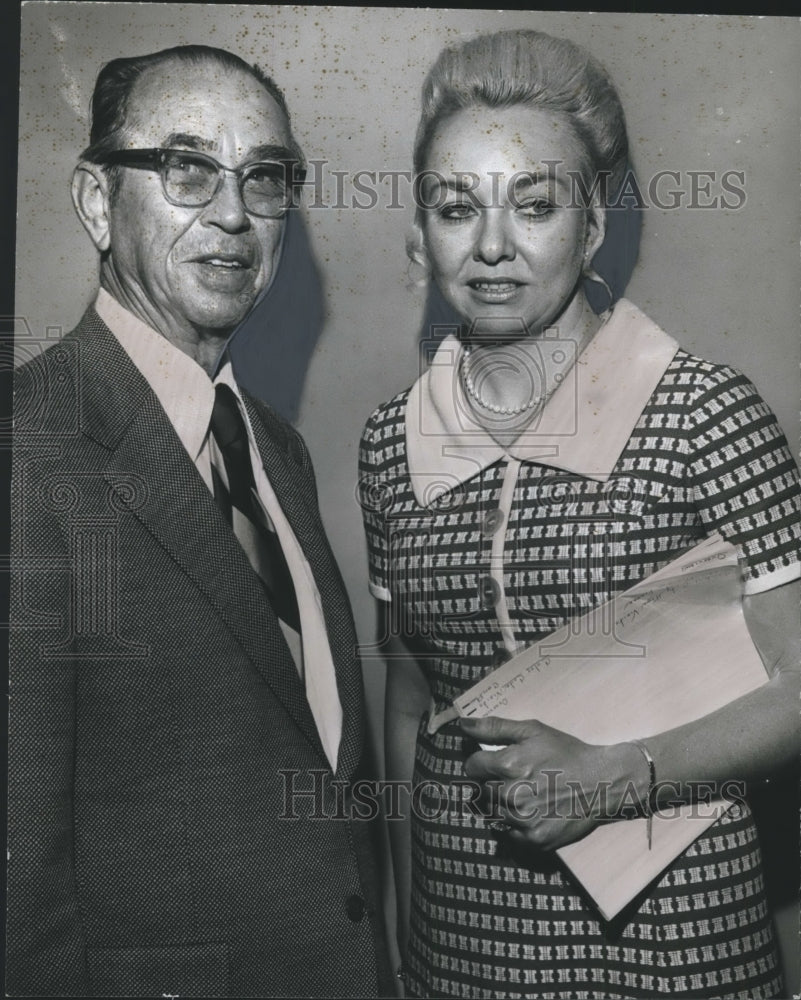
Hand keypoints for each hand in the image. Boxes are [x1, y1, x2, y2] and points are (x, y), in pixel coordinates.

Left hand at [460, 716, 630, 850]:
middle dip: (491, 783)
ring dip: (502, 805)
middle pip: (480, 791)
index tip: (493, 763)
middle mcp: (512, 794)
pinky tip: (532, 811)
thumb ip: (494, 727)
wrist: (602, 782)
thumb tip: (463, 724)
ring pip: (493, 813)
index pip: (471, 767)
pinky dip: (514, 825)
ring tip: (525, 794)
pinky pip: (509, 834)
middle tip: (515, 779)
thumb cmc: (566, 752)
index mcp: (508, 765)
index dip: (480, 763)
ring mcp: (523, 820)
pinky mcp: (534, 840)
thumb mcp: (533, 731)